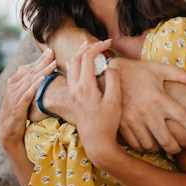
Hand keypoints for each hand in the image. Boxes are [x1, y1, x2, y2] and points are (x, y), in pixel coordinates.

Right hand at [0, 48, 55, 152]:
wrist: (6, 132)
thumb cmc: (17, 112)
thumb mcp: (21, 95)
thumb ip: (27, 83)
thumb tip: (39, 71)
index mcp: (14, 82)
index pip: (29, 67)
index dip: (40, 59)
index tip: (50, 50)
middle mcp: (12, 87)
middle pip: (31, 71)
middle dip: (42, 61)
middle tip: (53, 52)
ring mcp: (14, 96)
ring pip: (31, 80)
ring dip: (42, 70)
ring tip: (53, 63)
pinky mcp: (17, 107)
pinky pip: (27, 94)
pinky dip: (35, 85)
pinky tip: (43, 79)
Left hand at [65, 40, 121, 159]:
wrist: (96, 142)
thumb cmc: (107, 123)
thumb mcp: (114, 101)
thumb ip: (113, 80)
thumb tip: (111, 62)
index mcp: (85, 86)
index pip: (87, 57)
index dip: (98, 46)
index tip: (109, 42)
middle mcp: (75, 88)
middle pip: (76, 58)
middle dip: (88, 47)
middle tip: (101, 43)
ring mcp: (72, 93)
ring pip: (71, 65)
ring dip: (80, 54)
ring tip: (90, 47)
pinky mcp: (72, 97)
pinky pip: (70, 74)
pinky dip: (76, 64)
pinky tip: (80, 63)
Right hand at [115, 58, 185, 153]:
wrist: (107, 73)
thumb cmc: (136, 70)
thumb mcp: (158, 69)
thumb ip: (180, 74)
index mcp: (160, 98)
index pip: (184, 117)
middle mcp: (148, 111)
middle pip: (168, 140)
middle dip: (176, 148)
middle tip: (178, 148)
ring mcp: (134, 119)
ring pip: (151, 145)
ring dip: (158, 148)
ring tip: (161, 144)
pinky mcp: (122, 124)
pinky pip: (135, 144)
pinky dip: (143, 146)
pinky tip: (146, 141)